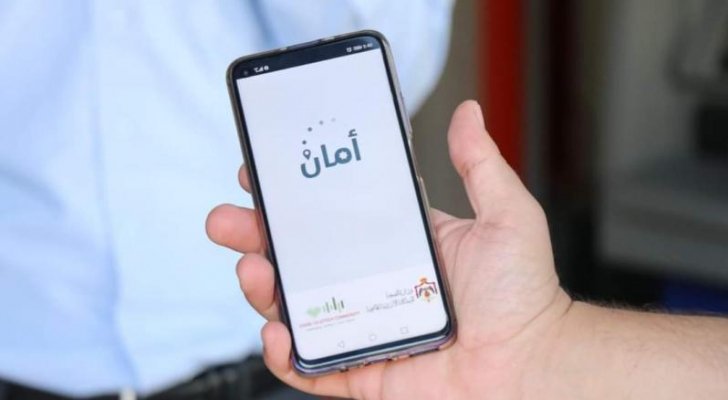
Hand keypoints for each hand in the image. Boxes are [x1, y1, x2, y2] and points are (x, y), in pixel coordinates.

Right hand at [207, 100, 571, 398]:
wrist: (532, 365)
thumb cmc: (524, 295)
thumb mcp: (504, 216)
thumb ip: (480, 166)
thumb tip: (469, 113)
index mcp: (397, 246)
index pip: (332, 217)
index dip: (294, 199)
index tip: (263, 174)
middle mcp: (374, 283)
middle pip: (300, 259)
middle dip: (256, 237)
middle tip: (226, 220)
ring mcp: (364, 326)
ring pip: (295, 308)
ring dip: (261, 288)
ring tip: (253, 270)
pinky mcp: (363, 370)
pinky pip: (311, 366)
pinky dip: (284, 354)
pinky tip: (276, 333)